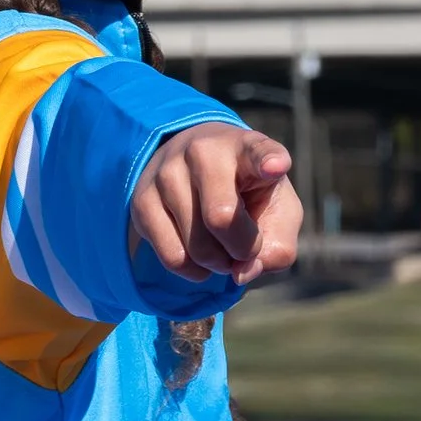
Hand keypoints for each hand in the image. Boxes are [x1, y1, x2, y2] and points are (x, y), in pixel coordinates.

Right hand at [130, 126, 300, 288]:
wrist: (196, 172)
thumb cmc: (248, 195)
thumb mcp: (277, 213)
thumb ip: (278, 247)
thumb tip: (242, 272)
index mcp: (246, 147)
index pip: (259, 151)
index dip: (268, 160)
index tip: (276, 165)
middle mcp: (203, 151)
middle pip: (222, 218)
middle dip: (242, 249)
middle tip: (244, 246)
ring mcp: (167, 172)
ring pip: (197, 245)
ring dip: (217, 262)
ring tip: (221, 245)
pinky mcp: (143, 198)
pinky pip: (172, 256)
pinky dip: (193, 269)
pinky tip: (199, 254)